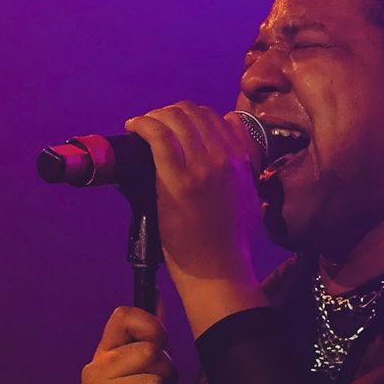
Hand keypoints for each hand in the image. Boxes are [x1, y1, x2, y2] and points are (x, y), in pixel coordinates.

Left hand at [124, 103, 265, 326]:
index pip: (214, 116)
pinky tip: (134, 127)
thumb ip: (245, 161)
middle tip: (153, 125)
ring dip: (153, 117)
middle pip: (191, 113)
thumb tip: (233, 129)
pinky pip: (159, 136)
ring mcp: (201, 167)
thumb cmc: (231, 241)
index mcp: (241, 160)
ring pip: (174, 119)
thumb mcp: (249, 194)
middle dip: (167, 113)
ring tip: (141, 126)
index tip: (171, 123)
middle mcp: (223, 157)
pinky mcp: (177, 180)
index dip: (188, 114)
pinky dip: (143, 125)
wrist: (219, 271)